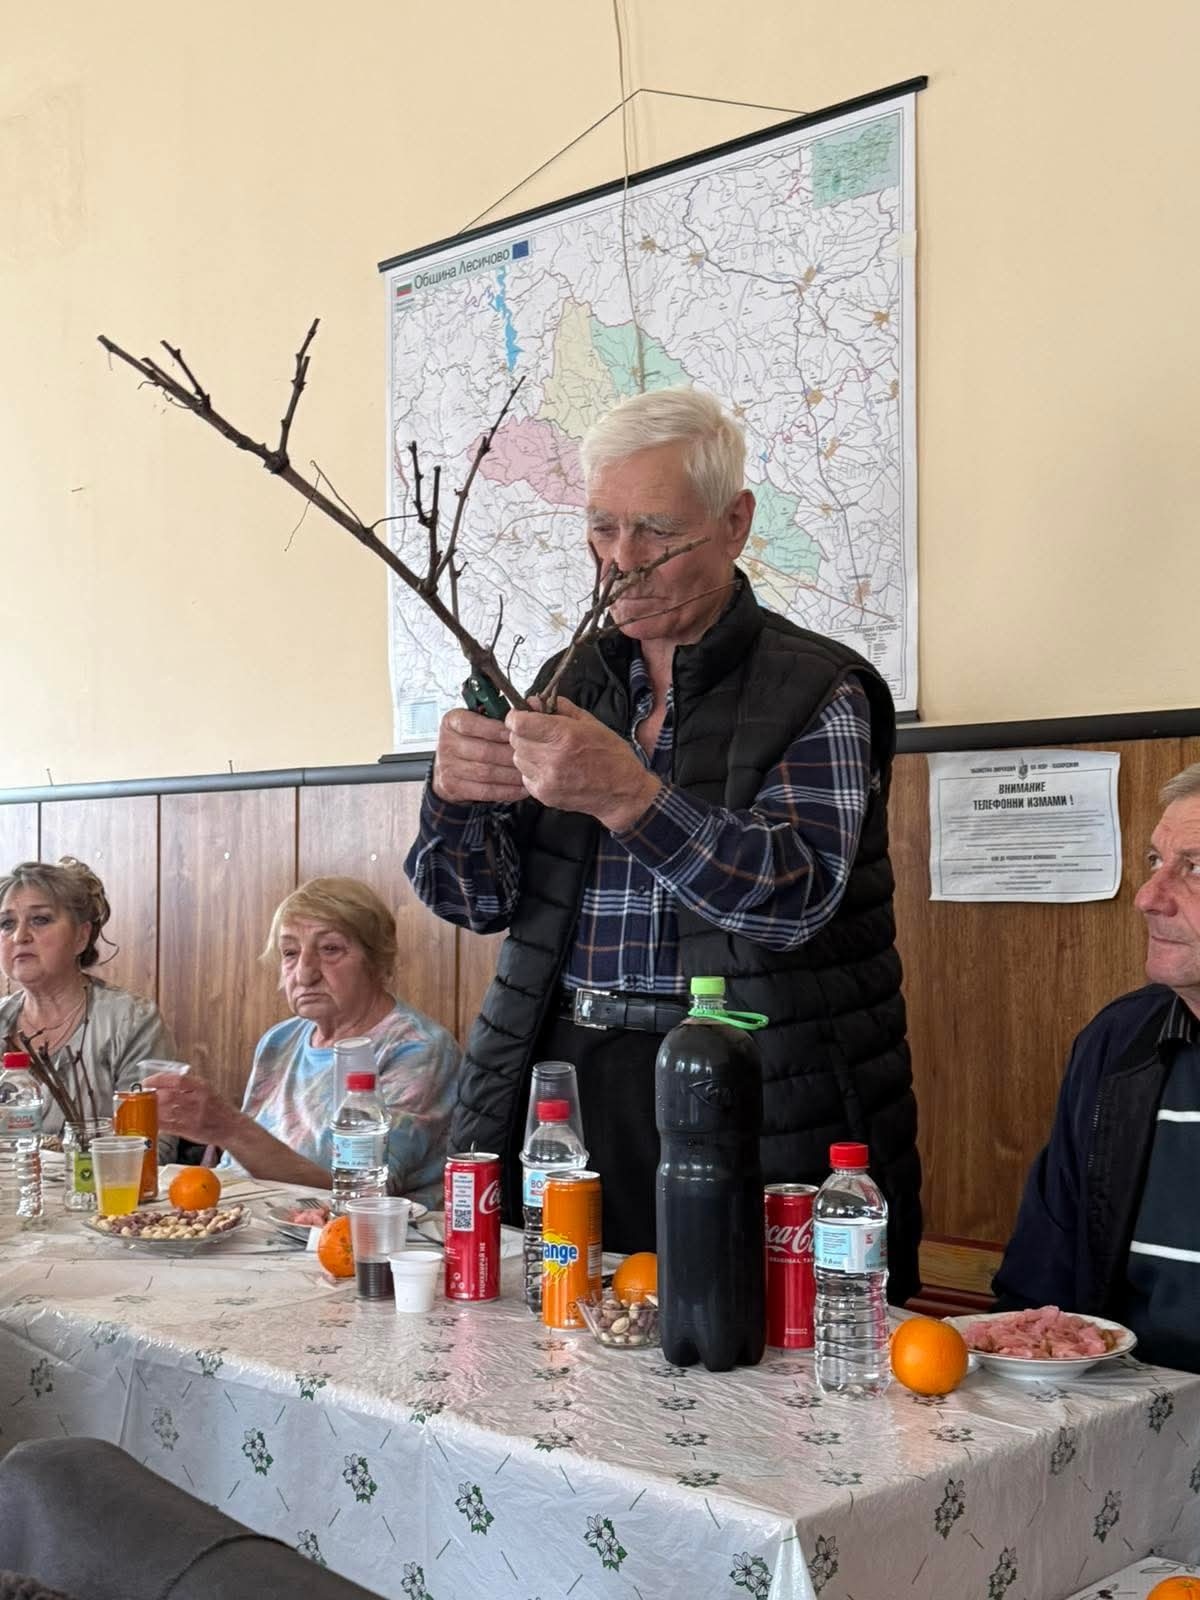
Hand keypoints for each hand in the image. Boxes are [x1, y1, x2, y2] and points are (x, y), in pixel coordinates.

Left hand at [143, 1072, 239, 1146]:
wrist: (231, 1127)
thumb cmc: (218, 1107)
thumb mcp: (207, 1090)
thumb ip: (188, 1086)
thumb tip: (162, 1082)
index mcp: (203, 1087)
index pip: (177, 1080)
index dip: (159, 1080)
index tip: (147, 1081)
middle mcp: (198, 1101)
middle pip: (169, 1096)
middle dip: (152, 1096)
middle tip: (141, 1095)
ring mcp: (194, 1117)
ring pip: (167, 1112)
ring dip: (152, 1109)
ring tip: (143, 1107)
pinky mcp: (189, 1131)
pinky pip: (169, 1126)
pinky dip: (158, 1123)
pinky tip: (151, 1120)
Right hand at [431, 708, 525, 803]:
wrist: (449, 768)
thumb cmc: (472, 740)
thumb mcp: (480, 720)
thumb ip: (503, 713)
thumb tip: (532, 704)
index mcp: (452, 721)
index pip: (472, 724)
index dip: (497, 730)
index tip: (517, 733)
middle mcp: (446, 743)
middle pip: (484, 751)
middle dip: (512, 755)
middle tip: (532, 756)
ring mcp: (447, 767)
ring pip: (486, 772)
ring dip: (512, 774)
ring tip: (531, 773)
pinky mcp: (453, 786)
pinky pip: (485, 790)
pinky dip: (507, 790)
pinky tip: (522, 789)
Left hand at [506, 697, 659, 830]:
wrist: (622, 792)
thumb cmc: (610, 755)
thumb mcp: (590, 722)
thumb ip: (559, 708)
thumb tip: (533, 701)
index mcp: (564, 735)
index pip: (519, 723)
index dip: (517, 716)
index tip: (522, 716)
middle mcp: (552, 758)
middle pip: (515, 740)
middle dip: (523, 733)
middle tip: (540, 735)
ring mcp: (547, 779)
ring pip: (518, 759)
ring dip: (527, 753)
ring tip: (548, 753)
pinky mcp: (544, 795)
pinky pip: (525, 776)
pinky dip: (533, 771)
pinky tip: (551, 769)